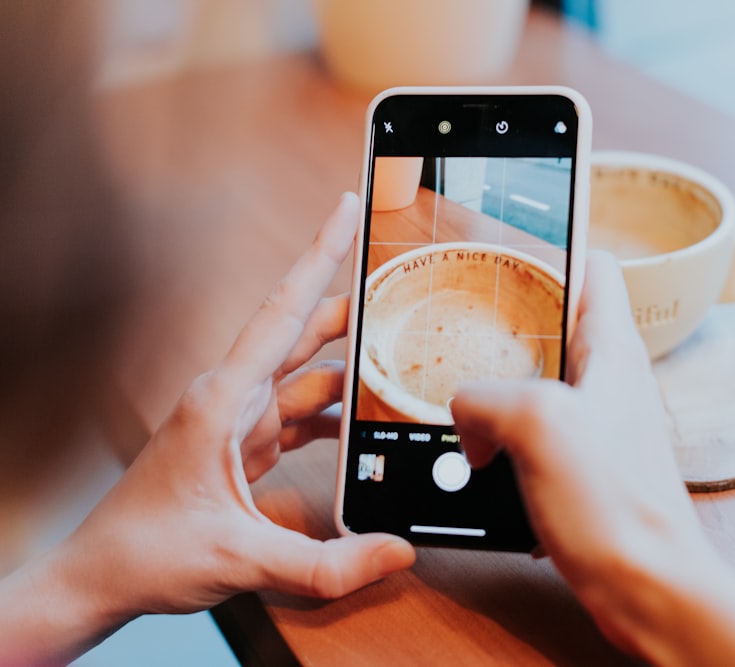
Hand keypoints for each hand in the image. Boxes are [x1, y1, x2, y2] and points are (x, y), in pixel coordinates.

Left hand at [0, 194, 414, 665]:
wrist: (102, 578)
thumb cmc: (145, 551)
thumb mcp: (240, 558)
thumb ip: (325, 563)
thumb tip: (396, 552)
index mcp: (223, 399)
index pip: (282, 311)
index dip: (318, 256)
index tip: (344, 209)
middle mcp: (233, 398)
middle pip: (303, 334)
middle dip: (352, 307)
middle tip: (400, 288)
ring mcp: (241, 422)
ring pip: (308, 377)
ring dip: (350, 371)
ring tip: (399, 364)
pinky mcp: (247, 447)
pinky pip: (302, 417)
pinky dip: (336, 418)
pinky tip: (365, 428)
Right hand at [452, 251, 707, 613]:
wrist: (646, 585)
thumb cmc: (617, 505)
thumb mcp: (539, 424)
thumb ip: (487, 398)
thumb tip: (466, 411)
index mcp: (610, 348)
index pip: (591, 267)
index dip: (549, 248)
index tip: (501, 249)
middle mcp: (605, 377)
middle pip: (551, 324)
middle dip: (502, 327)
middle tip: (458, 326)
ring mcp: (592, 421)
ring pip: (533, 381)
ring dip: (494, 388)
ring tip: (455, 394)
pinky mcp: (577, 463)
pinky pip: (527, 432)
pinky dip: (497, 436)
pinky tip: (475, 454)